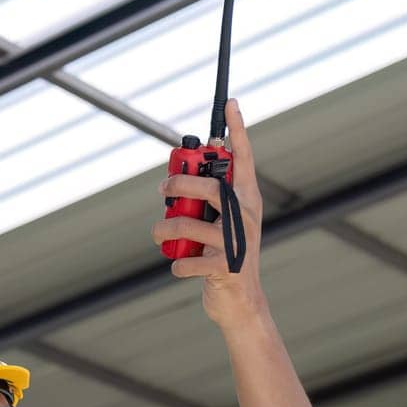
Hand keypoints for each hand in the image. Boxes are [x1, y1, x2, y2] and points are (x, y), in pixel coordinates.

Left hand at [151, 97, 267, 329]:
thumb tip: (176, 176)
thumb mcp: (222, 224)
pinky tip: (179, 266)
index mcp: (247, 200)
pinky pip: (185, 260)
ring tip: (159, 234)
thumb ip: (207, 201)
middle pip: (209, 187)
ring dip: (164, 230)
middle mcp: (246, 216)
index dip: (238, 131)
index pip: (244, 159)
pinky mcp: (224, 268)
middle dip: (179, 184)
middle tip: (163, 189)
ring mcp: (236, 242)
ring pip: (187, 224)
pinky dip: (176, 264)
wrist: (240, 301)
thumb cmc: (223, 255)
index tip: (231, 104)